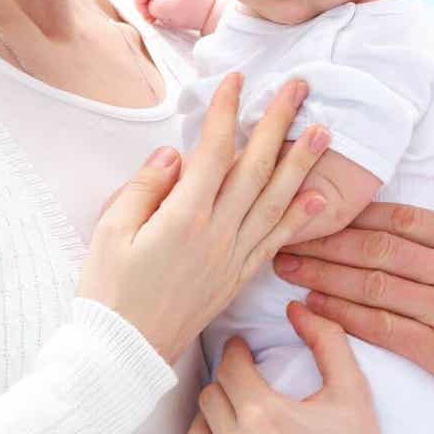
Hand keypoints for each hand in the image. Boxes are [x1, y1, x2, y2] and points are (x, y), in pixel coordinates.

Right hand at [79, 74, 330, 360]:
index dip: (226, 111)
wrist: (122, 354)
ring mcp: (232, 258)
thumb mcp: (110, 231)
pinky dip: (298, 218)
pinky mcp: (237, 279)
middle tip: (298, 88)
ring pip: (275, 201)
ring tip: (324, 131)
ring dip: (302, 163)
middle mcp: (218, 235)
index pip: (213, 151)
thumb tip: (174, 153)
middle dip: (279, 123)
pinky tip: (316, 197)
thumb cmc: (108, 292)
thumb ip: (144, 187)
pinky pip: (275, 242)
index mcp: (183, 218)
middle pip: (256, 168)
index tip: (236, 79)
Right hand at [132, 0, 221, 30]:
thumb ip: (150, 5)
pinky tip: (170, 8)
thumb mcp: (168, 9)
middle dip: (145, 1)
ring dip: (153, 1)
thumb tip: (146, 5)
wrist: (218, 8)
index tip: (150, 18)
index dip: (139, 2)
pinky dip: (160, 0)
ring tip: (164, 13)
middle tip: (155, 17)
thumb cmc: (196, 8)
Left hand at [182, 303, 410, 433]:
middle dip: (226, 384)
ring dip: (210, 420)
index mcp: (265, 413)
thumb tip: (294, 305)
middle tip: (242, 383)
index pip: (229, 368)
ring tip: (230, 415)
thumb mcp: (352, 387)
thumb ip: (325, 338)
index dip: (236, 354)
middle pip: (209, 398)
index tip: (243, 352)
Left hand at [275, 201, 433, 403]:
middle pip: (378, 246)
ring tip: (286, 265)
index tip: (326, 206)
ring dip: (323, 274)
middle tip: (285, 231)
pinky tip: (314, 308)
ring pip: (372, 284)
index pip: (406, 216)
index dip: (360, 211)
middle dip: (327, 239)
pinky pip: (383, 329)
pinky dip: (344, 316)